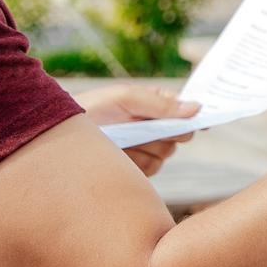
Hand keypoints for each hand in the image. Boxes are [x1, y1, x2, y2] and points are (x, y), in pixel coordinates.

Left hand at [80, 85, 201, 177]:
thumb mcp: (125, 99)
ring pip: (167, 152)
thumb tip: (197, 107)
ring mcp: (146, 147)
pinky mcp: (137, 168)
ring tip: (125, 139)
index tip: (204, 120)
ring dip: (149, 147)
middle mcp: (153, 125)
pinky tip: (122, 155)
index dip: (194, 115)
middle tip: (147, 128)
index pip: (184, 108)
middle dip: (168, 132)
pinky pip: (153, 168)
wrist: (61, 137)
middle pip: (181, 133)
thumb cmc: (92, 108)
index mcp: (154, 103)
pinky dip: (139, 162)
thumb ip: (161, 104)